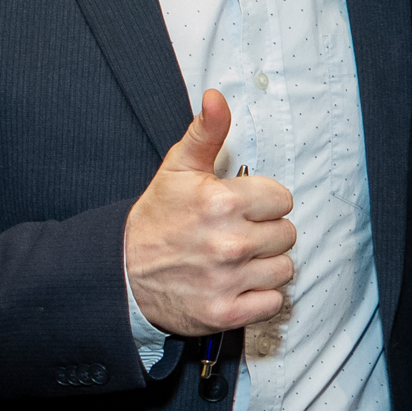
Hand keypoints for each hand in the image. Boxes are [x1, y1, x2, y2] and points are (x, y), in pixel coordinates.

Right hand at [125, 90, 296, 337]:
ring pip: (284, 268)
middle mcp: (228, 243)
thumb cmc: (157, 219)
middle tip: (235, 233)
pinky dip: (259, 296)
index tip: (240, 207)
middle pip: (287, 234)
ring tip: (236, 259)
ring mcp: (227, 281)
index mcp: (221, 203)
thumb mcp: (177, 168)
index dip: (263, 202)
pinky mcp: (225, 313)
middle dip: (265, 231)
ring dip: (265, 264)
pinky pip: (273, 302)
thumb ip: (205, 132)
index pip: (283, 199)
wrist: (123, 273)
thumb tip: (216, 97)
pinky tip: (237, 284)